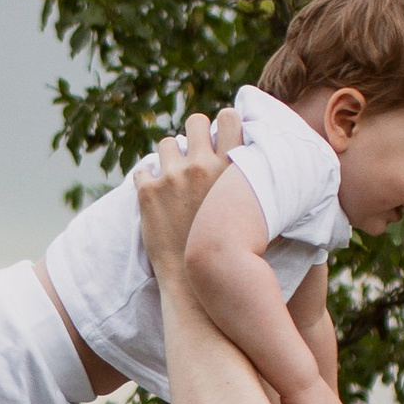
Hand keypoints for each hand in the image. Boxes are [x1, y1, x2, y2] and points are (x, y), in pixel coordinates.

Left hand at [132, 105, 242, 280]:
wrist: (197, 286)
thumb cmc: (233, 251)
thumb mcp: (255, 213)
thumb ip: (253, 182)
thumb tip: (261, 157)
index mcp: (231, 167)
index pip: (229, 116)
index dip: (224, 123)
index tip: (220, 137)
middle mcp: (201, 166)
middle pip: (196, 121)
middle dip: (195, 135)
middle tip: (195, 155)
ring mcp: (172, 177)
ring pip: (166, 142)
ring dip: (170, 156)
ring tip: (175, 178)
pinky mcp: (147, 193)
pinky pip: (142, 170)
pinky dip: (147, 180)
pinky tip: (157, 196)